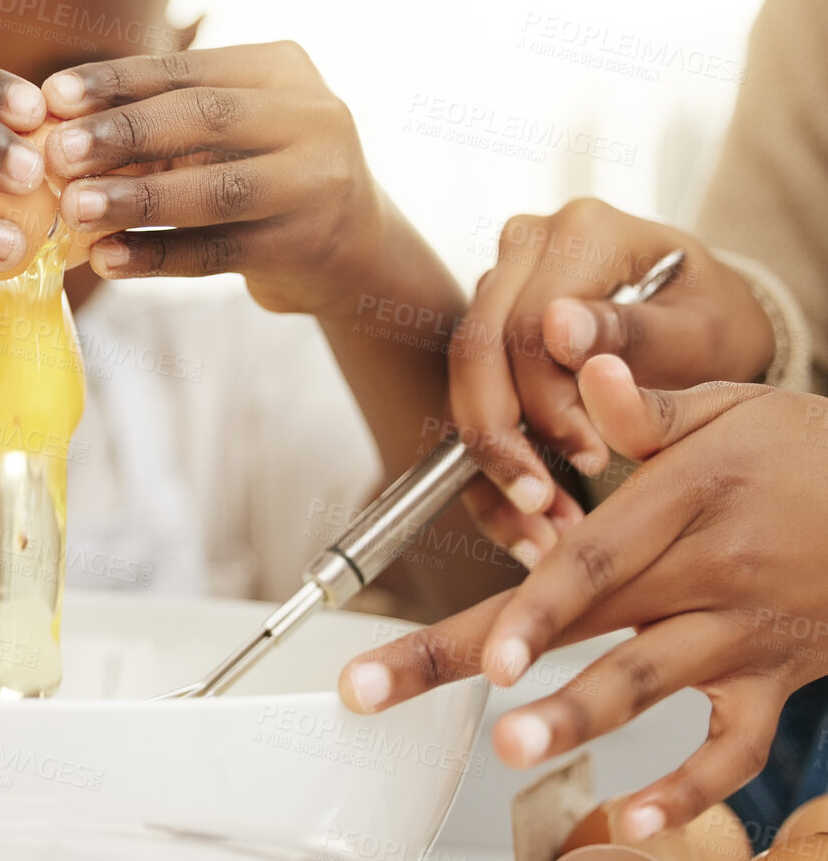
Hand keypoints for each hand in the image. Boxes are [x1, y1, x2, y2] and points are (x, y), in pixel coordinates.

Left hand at [39, 42, 384, 316]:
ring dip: (137, 200)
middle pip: (205, 118)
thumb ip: (159, 125)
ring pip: (215, 189)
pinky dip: (156, 257)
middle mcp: (312, 116)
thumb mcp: (228, 132)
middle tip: (58, 153)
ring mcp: (316, 184)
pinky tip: (106, 259)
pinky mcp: (306, 246)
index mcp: (282, 69)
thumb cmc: (261, 174)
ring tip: (73, 209)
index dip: (116, 81)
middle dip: (125, 134)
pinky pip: (218, 252)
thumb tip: (53, 130)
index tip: (52, 96)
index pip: (187, 69)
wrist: (355, 248)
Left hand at [339, 357, 827, 840]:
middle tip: (385, 689)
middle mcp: (708, 573)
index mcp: (683, 501)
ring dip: (578, 721)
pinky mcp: (775, 680)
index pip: (594, 561)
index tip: (484, 654)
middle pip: (585, 623)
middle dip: (480, 659)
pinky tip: (633, 823)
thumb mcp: (730, 409)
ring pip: (652, 686)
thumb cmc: (807, 453)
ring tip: (513, 752)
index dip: (534, 608)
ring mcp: (741, 633)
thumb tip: (578, 357)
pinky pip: (733, 749)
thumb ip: (643, 405)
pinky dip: (687, 792)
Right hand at [449, 199, 773, 562]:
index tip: (591, 457)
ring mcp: (498, 283)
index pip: (528, 327)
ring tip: (538, 526)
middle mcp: (525, 247)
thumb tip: (556, 326)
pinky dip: (490, 463)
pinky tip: (522, 517)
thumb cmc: (712, 320)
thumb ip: (633, 329)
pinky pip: (466, 394)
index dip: (547, 403)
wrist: (702, 321)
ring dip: (491, 460)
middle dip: (501, 439)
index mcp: (580, 232)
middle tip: (543, 505)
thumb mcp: (700, 329)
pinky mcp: (486, 325)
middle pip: (476, 349)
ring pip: (461, 378)